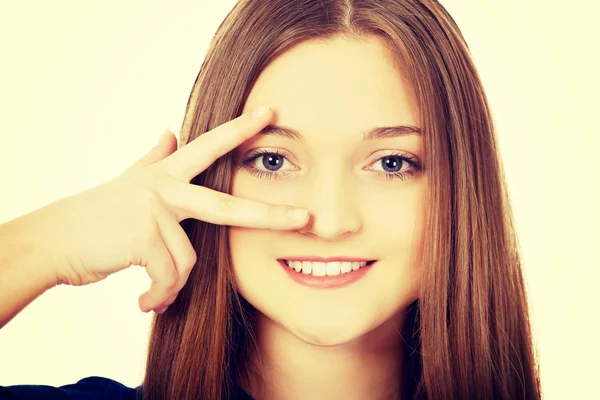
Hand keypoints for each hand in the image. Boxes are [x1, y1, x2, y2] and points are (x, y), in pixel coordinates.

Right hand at [18, 107, 307, 312]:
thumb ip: (154, 158)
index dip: (240, 129)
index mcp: (165, 174)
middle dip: (267, 215)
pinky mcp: (143, 238)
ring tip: (155, 295)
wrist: (54, 240)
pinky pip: (168, 278)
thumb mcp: (130, 181)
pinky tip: (145, 302)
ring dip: (170, 287)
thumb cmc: (96, 216)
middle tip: (305, 219)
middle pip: (224, 205)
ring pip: (188, 262)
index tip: (271, 114)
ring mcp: (154, 210)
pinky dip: (159, 296)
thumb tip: (169, 131)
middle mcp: (163, 187)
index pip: (209, 146)